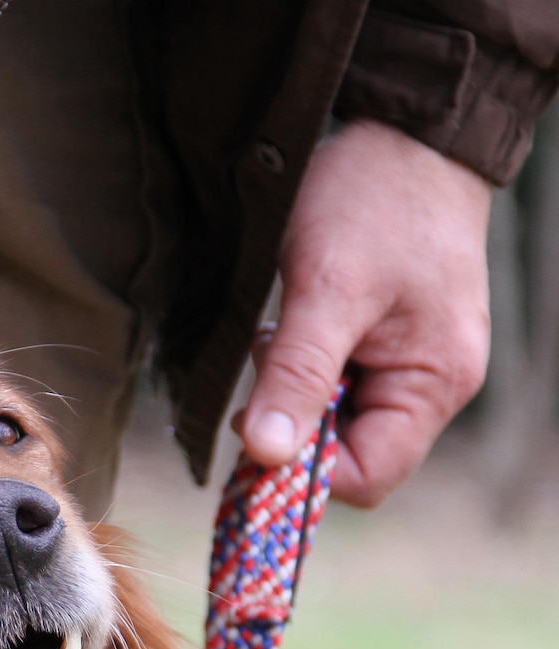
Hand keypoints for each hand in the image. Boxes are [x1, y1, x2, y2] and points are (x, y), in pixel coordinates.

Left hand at [238, 119, 491, 505]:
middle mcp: (433, 387)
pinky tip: (295, 324)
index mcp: (434, 386)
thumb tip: (266, 457)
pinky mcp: (392, 344)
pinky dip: (305, 367)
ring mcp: (414, 365)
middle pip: (350, 454)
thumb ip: (296, 376)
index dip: (304, 469)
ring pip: (337, 420)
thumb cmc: (373, 199)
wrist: (408, 128)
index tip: (256, 422)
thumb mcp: (325, 289)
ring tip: (285, 330)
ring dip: (295, 389)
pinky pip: (340, 385)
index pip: (365, 478)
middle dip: (296, 421)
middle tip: (272, 358)